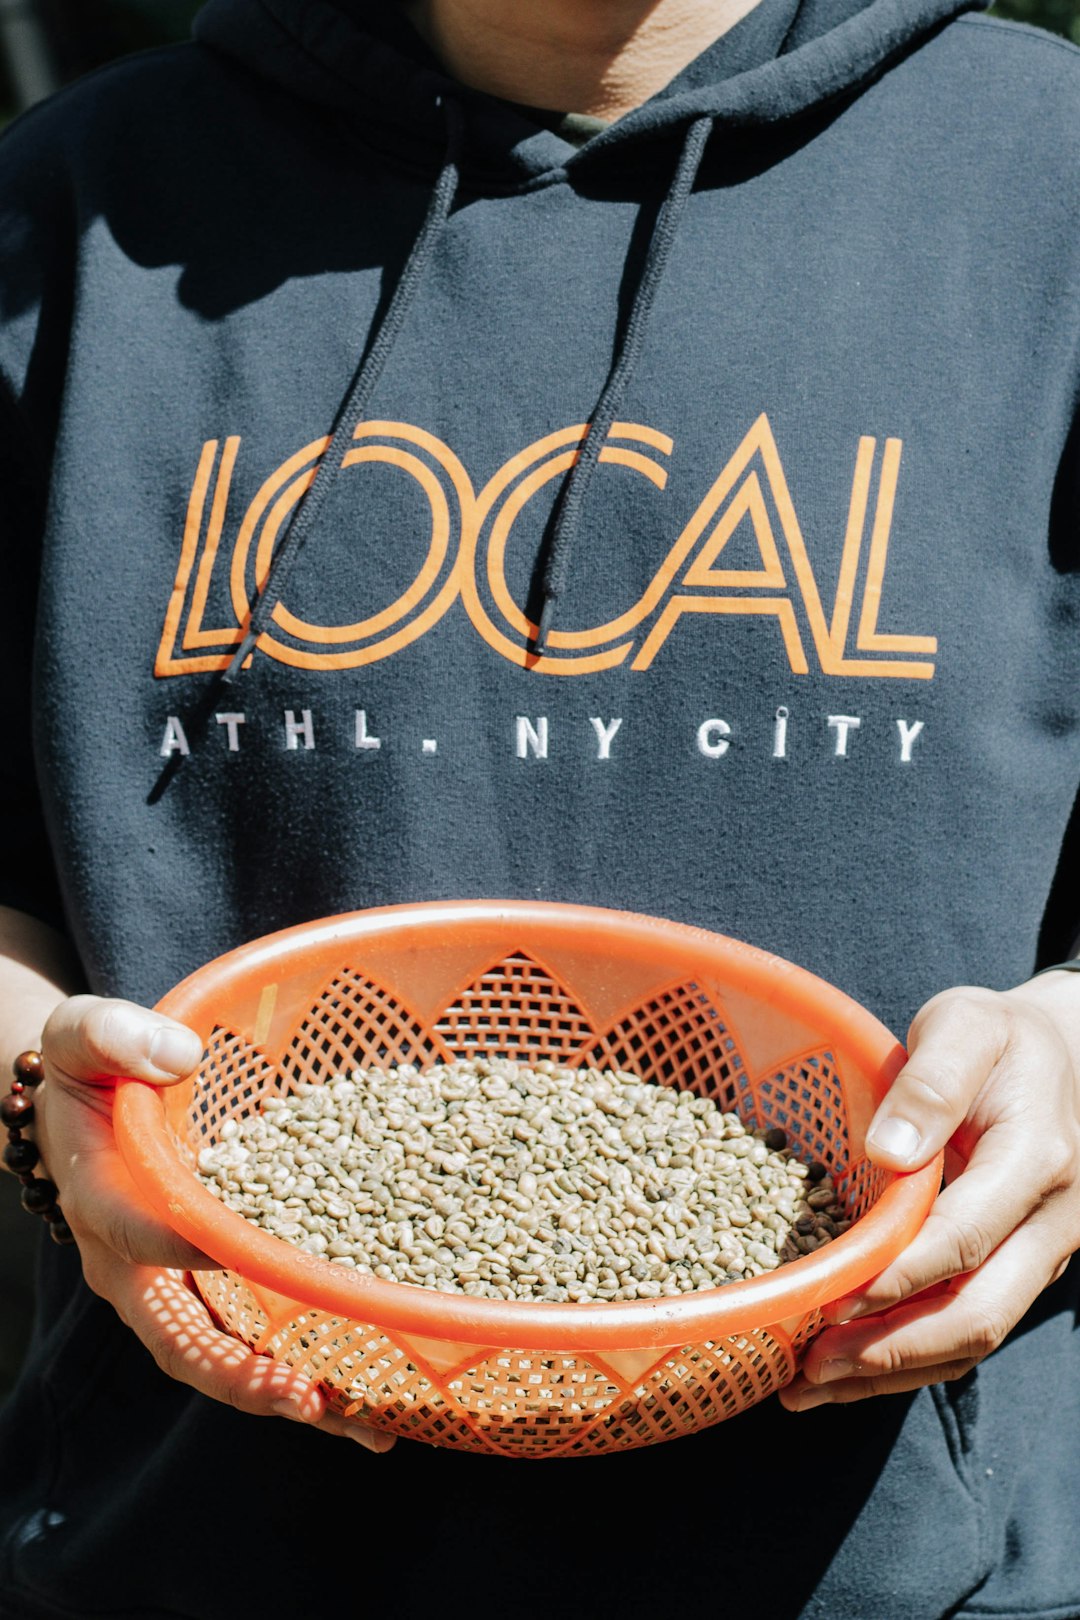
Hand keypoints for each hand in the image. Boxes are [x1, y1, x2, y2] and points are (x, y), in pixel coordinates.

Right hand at [31, 995, 394, 1452]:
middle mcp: (139, 1267)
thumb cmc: (92, 1067)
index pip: (139, 1237)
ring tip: (368, 1421)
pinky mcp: (222, 1286)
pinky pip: (264, 1337)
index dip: (183, 1251)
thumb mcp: (84, 1036)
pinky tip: (378, 1390)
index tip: (232, 1261)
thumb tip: (178, 1055)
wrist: (92, 1099)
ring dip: (298, 1392)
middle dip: (248, 1377)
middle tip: (308, 1398)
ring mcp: (183, 1288)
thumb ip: (115, 1037)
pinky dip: (316, 1365)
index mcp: (103, 1204)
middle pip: (189, 1341)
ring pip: (233, 1359)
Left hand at [780, 974, 1079, 1409]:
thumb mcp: (966, 1028)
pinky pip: (970, 1329)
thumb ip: (931, 1083)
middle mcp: (1050, 1222)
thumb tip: (888, 1151)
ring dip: (893, 1371)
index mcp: (1035, 1159)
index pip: (965, 1238)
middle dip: (890, 1350)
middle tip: (807, 1366)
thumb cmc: (999, 1038)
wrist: (1063, 1058)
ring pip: (974, 1337)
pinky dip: (909, 1360)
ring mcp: (1039, 1255)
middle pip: (978, 1313)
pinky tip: (846, 1372)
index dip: (897, 1277)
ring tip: (807, 1387)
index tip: (830, 1301)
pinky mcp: (1018, 1270)